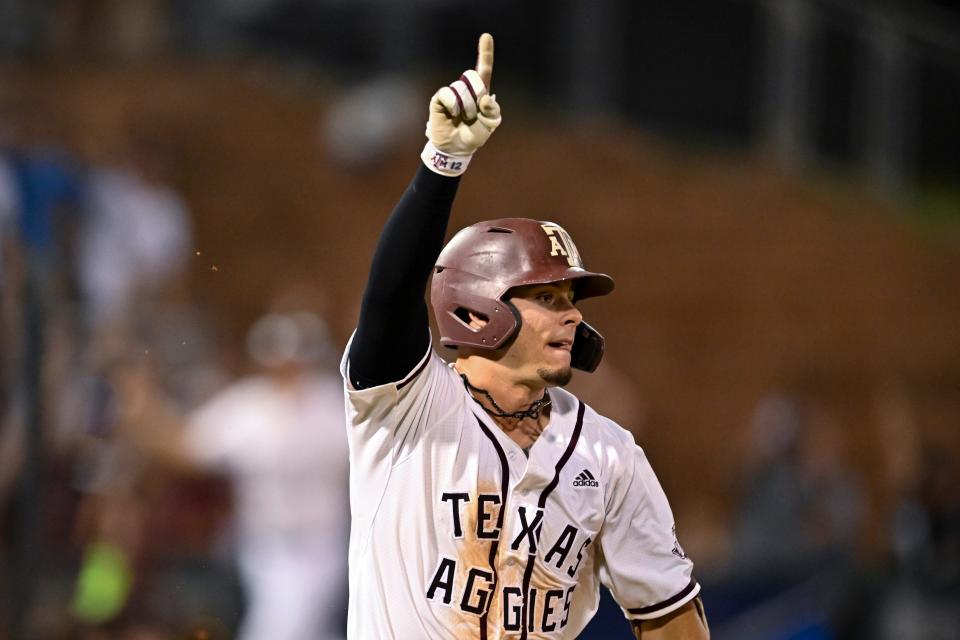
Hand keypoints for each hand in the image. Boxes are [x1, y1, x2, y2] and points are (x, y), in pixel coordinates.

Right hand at [422, 33, 500, 174]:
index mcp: (481, 92)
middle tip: (475, 111)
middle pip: (473, 75)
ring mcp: (452, 93)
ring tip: (463, 118)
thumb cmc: (475, 135)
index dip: (485, 53)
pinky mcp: (440, 99)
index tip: (486, 36)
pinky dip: (453, 105)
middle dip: (478, 93)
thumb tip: (485, 97)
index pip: (484, 69)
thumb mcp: (490, 125)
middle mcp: (466, 89)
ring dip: (466, 107)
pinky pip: (448, 93)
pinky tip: (452, 114)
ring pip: (462, 88)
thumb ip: (493, 111)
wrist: (457, 149)